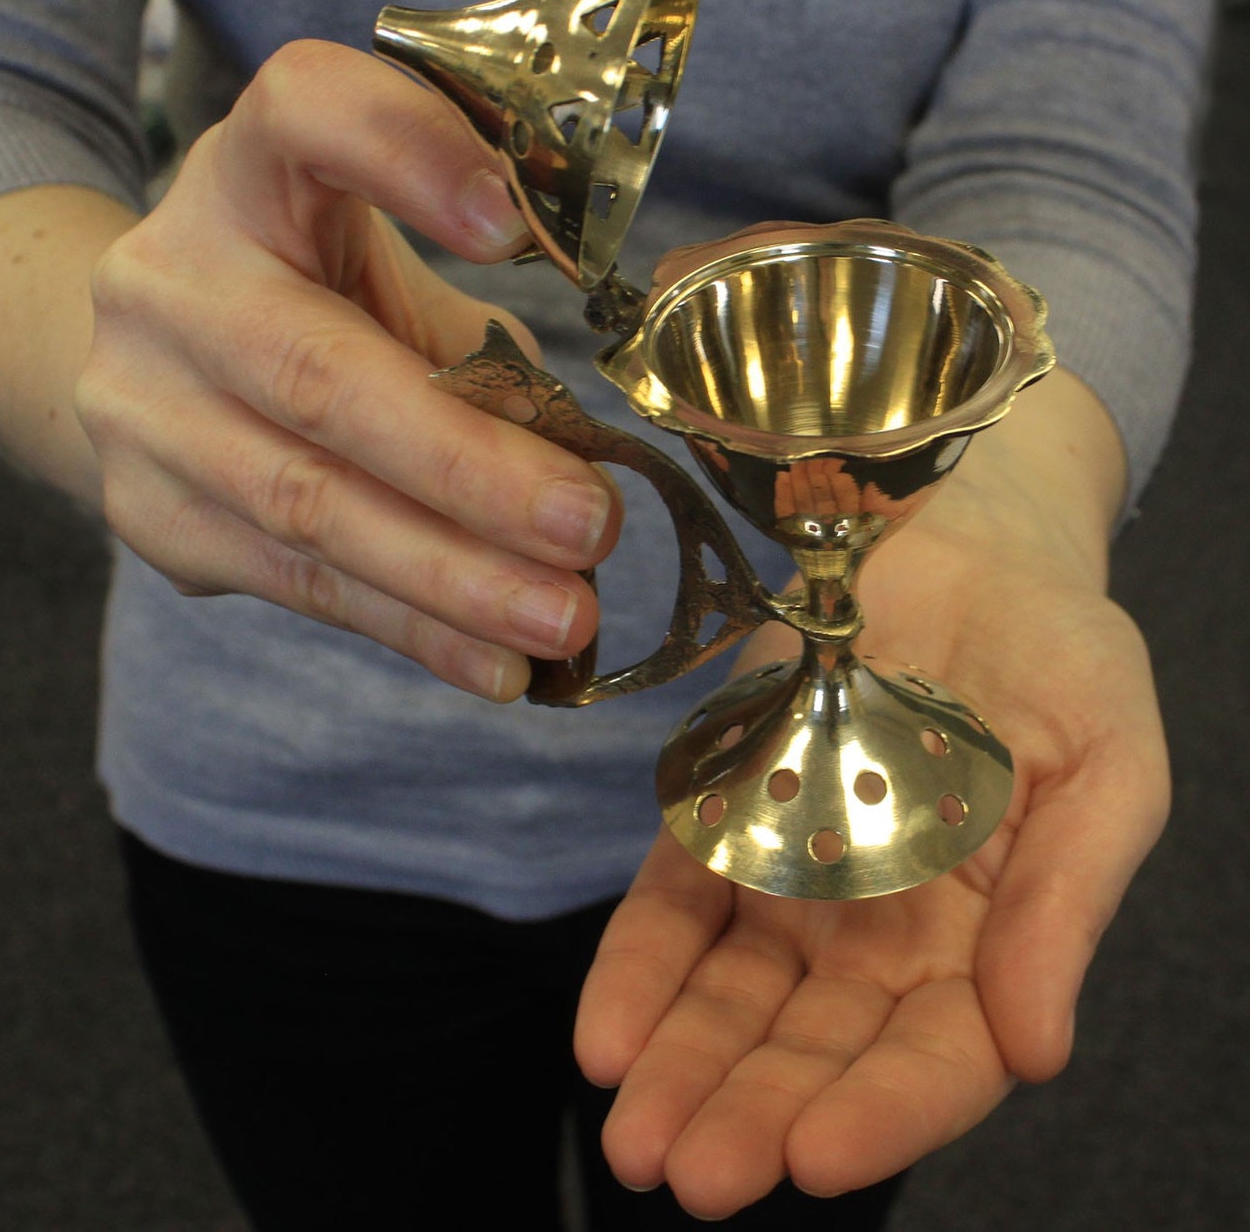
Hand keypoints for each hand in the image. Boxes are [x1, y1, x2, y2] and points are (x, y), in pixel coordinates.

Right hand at [75, 40, 619, 699]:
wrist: (155, 364)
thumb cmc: (308, 299)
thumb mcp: (379, 279)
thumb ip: (468, 347)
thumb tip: (581, 475)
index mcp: (245, 173)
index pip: (302, 111)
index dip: (403, 153)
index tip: (513, 227)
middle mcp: (171, 278)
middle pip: (319, 374)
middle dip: (469, 467)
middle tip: (590, 526)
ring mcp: (141, 405)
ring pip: (308, 503)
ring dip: (452, 575)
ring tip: (563, 616)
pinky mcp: (151, 515)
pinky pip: (297, 583)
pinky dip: (411, 628)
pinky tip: (496, 663)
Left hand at [574, 372, 1167, 1218]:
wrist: (959, 537)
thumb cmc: (1058, 649)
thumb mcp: (1103, 767)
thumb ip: (1066, 906)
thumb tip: (1038, 1049)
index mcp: (988, 934)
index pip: (936, 1054)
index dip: (884, 1113)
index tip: (816, 1156)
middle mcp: (883, 926)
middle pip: (814, 1045)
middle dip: (752, 1111)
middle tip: (688, 1173)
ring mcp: (794, 872)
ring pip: (731, 995)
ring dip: (681, 1063)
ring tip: (631, 1129)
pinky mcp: (722, 810)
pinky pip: (673, 902)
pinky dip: (637, 966)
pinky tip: (603, 1032)